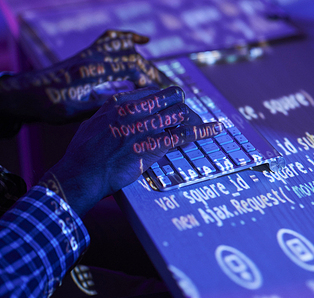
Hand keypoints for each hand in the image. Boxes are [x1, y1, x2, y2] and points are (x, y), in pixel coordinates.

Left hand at [0, 30, 171, 124]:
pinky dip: (129, 38)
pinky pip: (112, 38)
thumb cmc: (52, 106)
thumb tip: (136, 107)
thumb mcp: (81, 111)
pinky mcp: (89, 53)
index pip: (131, 68)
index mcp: (92, 71)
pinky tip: (144, 42)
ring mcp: (91, 52)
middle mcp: (94, 56)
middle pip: (134, 59)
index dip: (151, 81)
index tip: (162, 96)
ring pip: (127, 48)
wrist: (27, 93)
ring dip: (147, 61)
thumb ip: (108, 105)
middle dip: (154, 75)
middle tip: (170, 91)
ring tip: (160, 77)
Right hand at [39, 86, 222, 215]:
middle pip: (171, 96)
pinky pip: (184, 134)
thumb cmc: (84, 154)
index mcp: (120, 103)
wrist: (82, 174)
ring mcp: (145, 127)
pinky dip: (203, 131)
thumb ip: (112, 115)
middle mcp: (135, 110)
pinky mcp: (154, 146)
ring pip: (180, 112)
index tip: (170, 108)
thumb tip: (121, 112)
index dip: (165, 100)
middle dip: (182, 105)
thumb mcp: (95, 124)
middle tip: (186, 116)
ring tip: (205, 125)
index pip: (153, 92)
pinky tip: (215, 129)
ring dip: (194, 119)